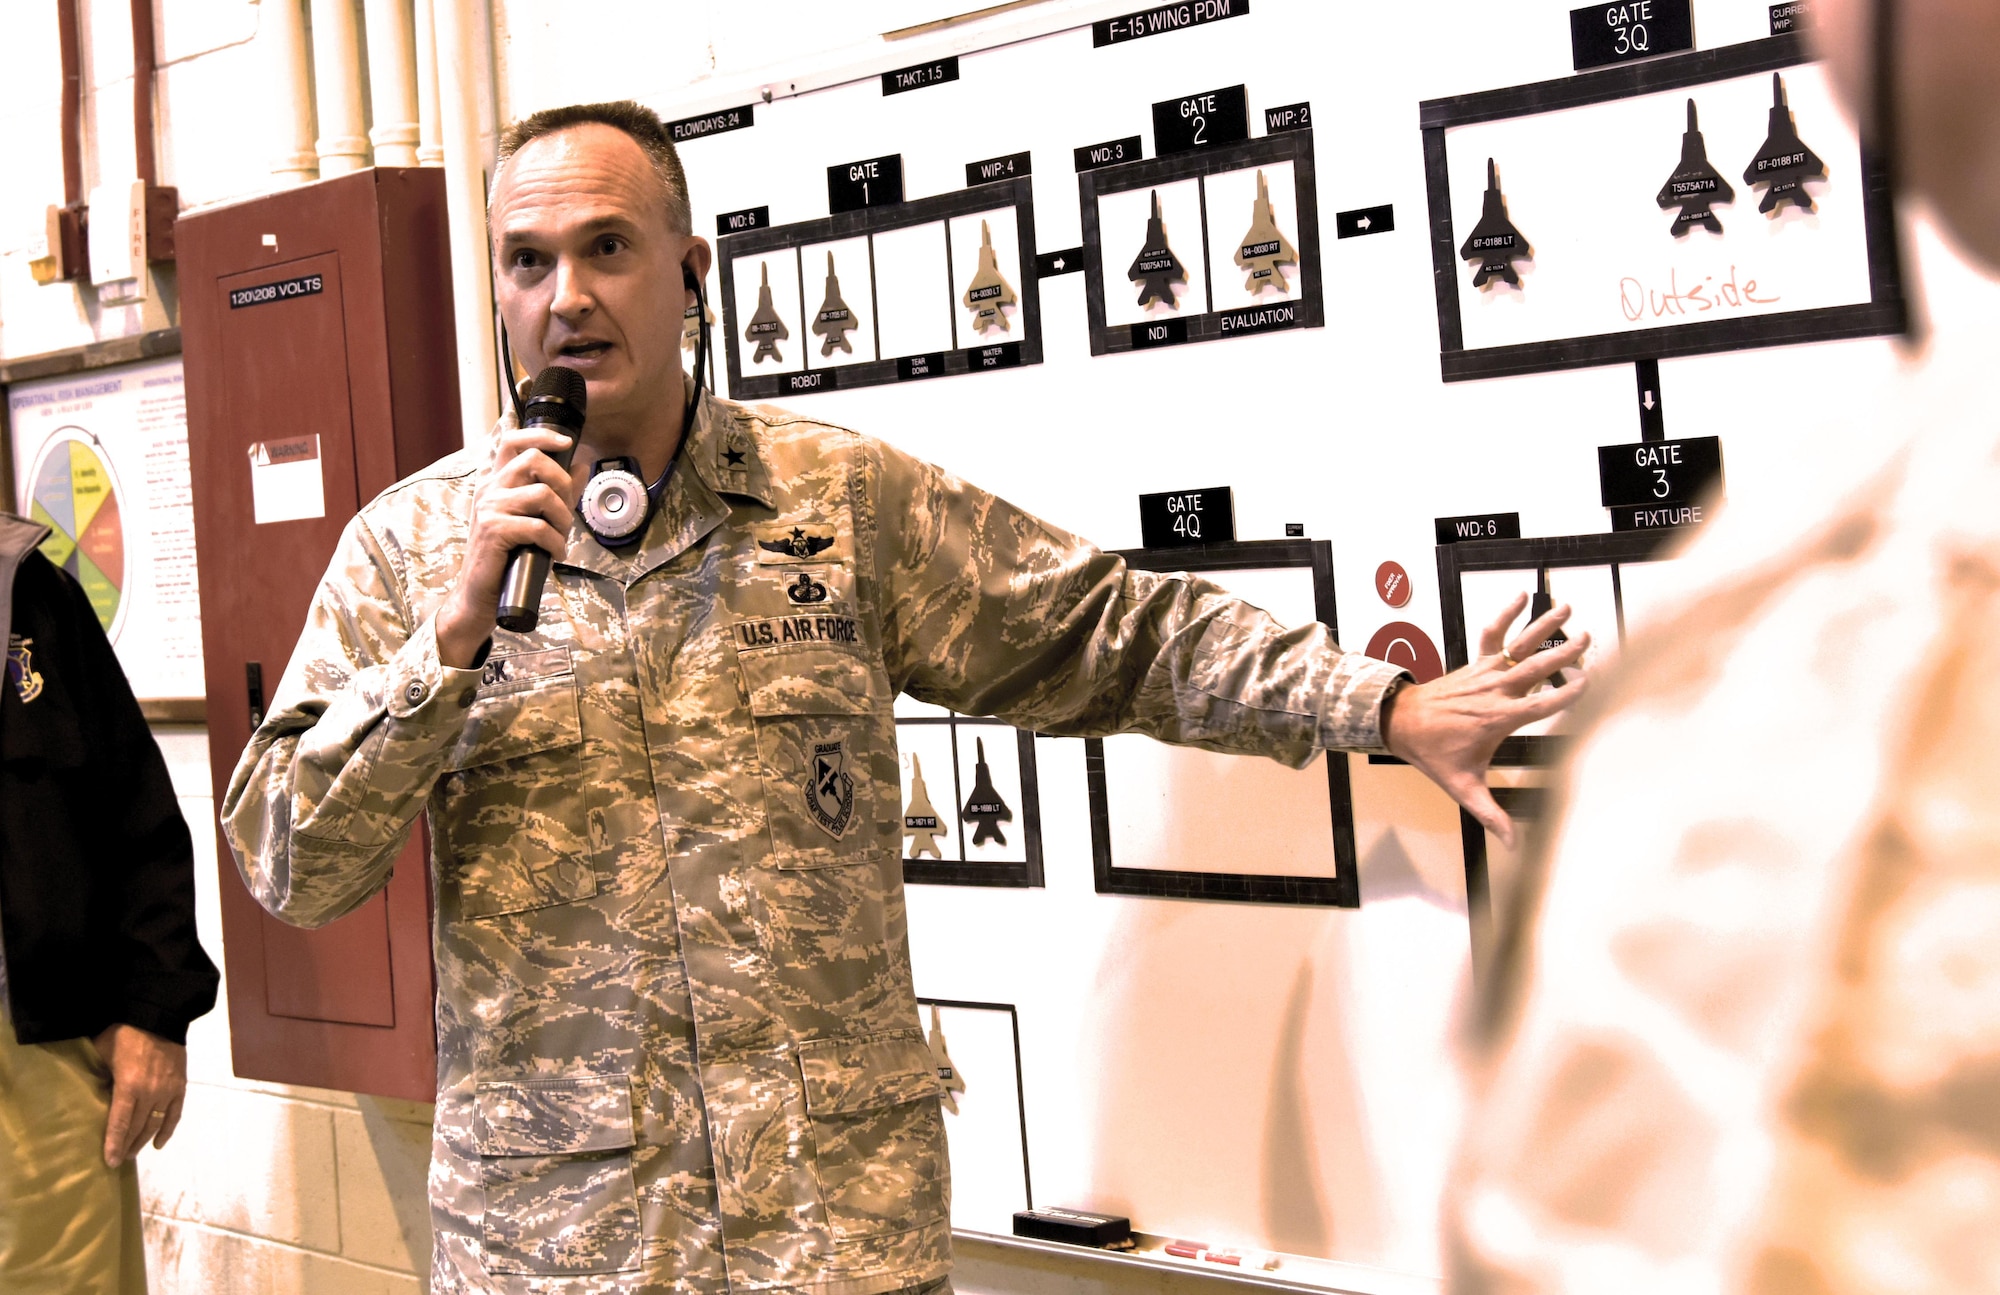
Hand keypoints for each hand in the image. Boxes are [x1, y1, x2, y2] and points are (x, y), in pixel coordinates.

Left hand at [93, 1023, 186, 1167]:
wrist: (158, 1015)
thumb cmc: (124, 1033)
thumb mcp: (103, 1053)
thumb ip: (99, 1076)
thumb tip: (86, 1092)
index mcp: (129, 1085)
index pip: (121, 1122)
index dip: (115, 1144)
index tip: (110, 1162)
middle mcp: (151, 1092)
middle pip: (139, 1127)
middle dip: (128, 1145)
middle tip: (118, 1160)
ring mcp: (168, 1090)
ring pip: (156, 1123)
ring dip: (144, 1140)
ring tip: (133, 1152)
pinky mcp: (180, 1085)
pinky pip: (175, 1113)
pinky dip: (168, 1129)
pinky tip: (159, 1143)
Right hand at [435, 424, 579, 666]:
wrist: (480, 594)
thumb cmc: (508, 556)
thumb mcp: (533, 519)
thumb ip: (556, 492)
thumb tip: (579, 466)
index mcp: (496, 482)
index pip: (513, 441)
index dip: (541, 435)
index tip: (567, 443)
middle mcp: (489, 489)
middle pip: (533, 460)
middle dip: (562, 484)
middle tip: (566, 511)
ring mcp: (489, 508)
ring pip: (541, 494)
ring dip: (562, 518)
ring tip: (561, 537)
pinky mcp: (494, 530)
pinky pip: (538, 527)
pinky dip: (555, 543)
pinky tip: (555, 555)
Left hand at [1382, 593, 1589, 847]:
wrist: (1399, 723)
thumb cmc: (1434, 754)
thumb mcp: (1463, 787)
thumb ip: (1490, 815)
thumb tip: (1513, 848)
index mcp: (1498, 719)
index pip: (1541, 705)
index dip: (1567, 694)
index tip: (1591, 683)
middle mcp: (1495, 691)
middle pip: (1536, 669)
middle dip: (1564, 654)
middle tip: (1590, 639)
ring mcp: (1485, 673)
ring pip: (1518, 646)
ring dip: (1543, 627)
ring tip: (1568, 608)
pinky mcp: (1476, 662)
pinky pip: (1492, 634)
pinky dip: (1505, 614)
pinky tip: (1521, 595)